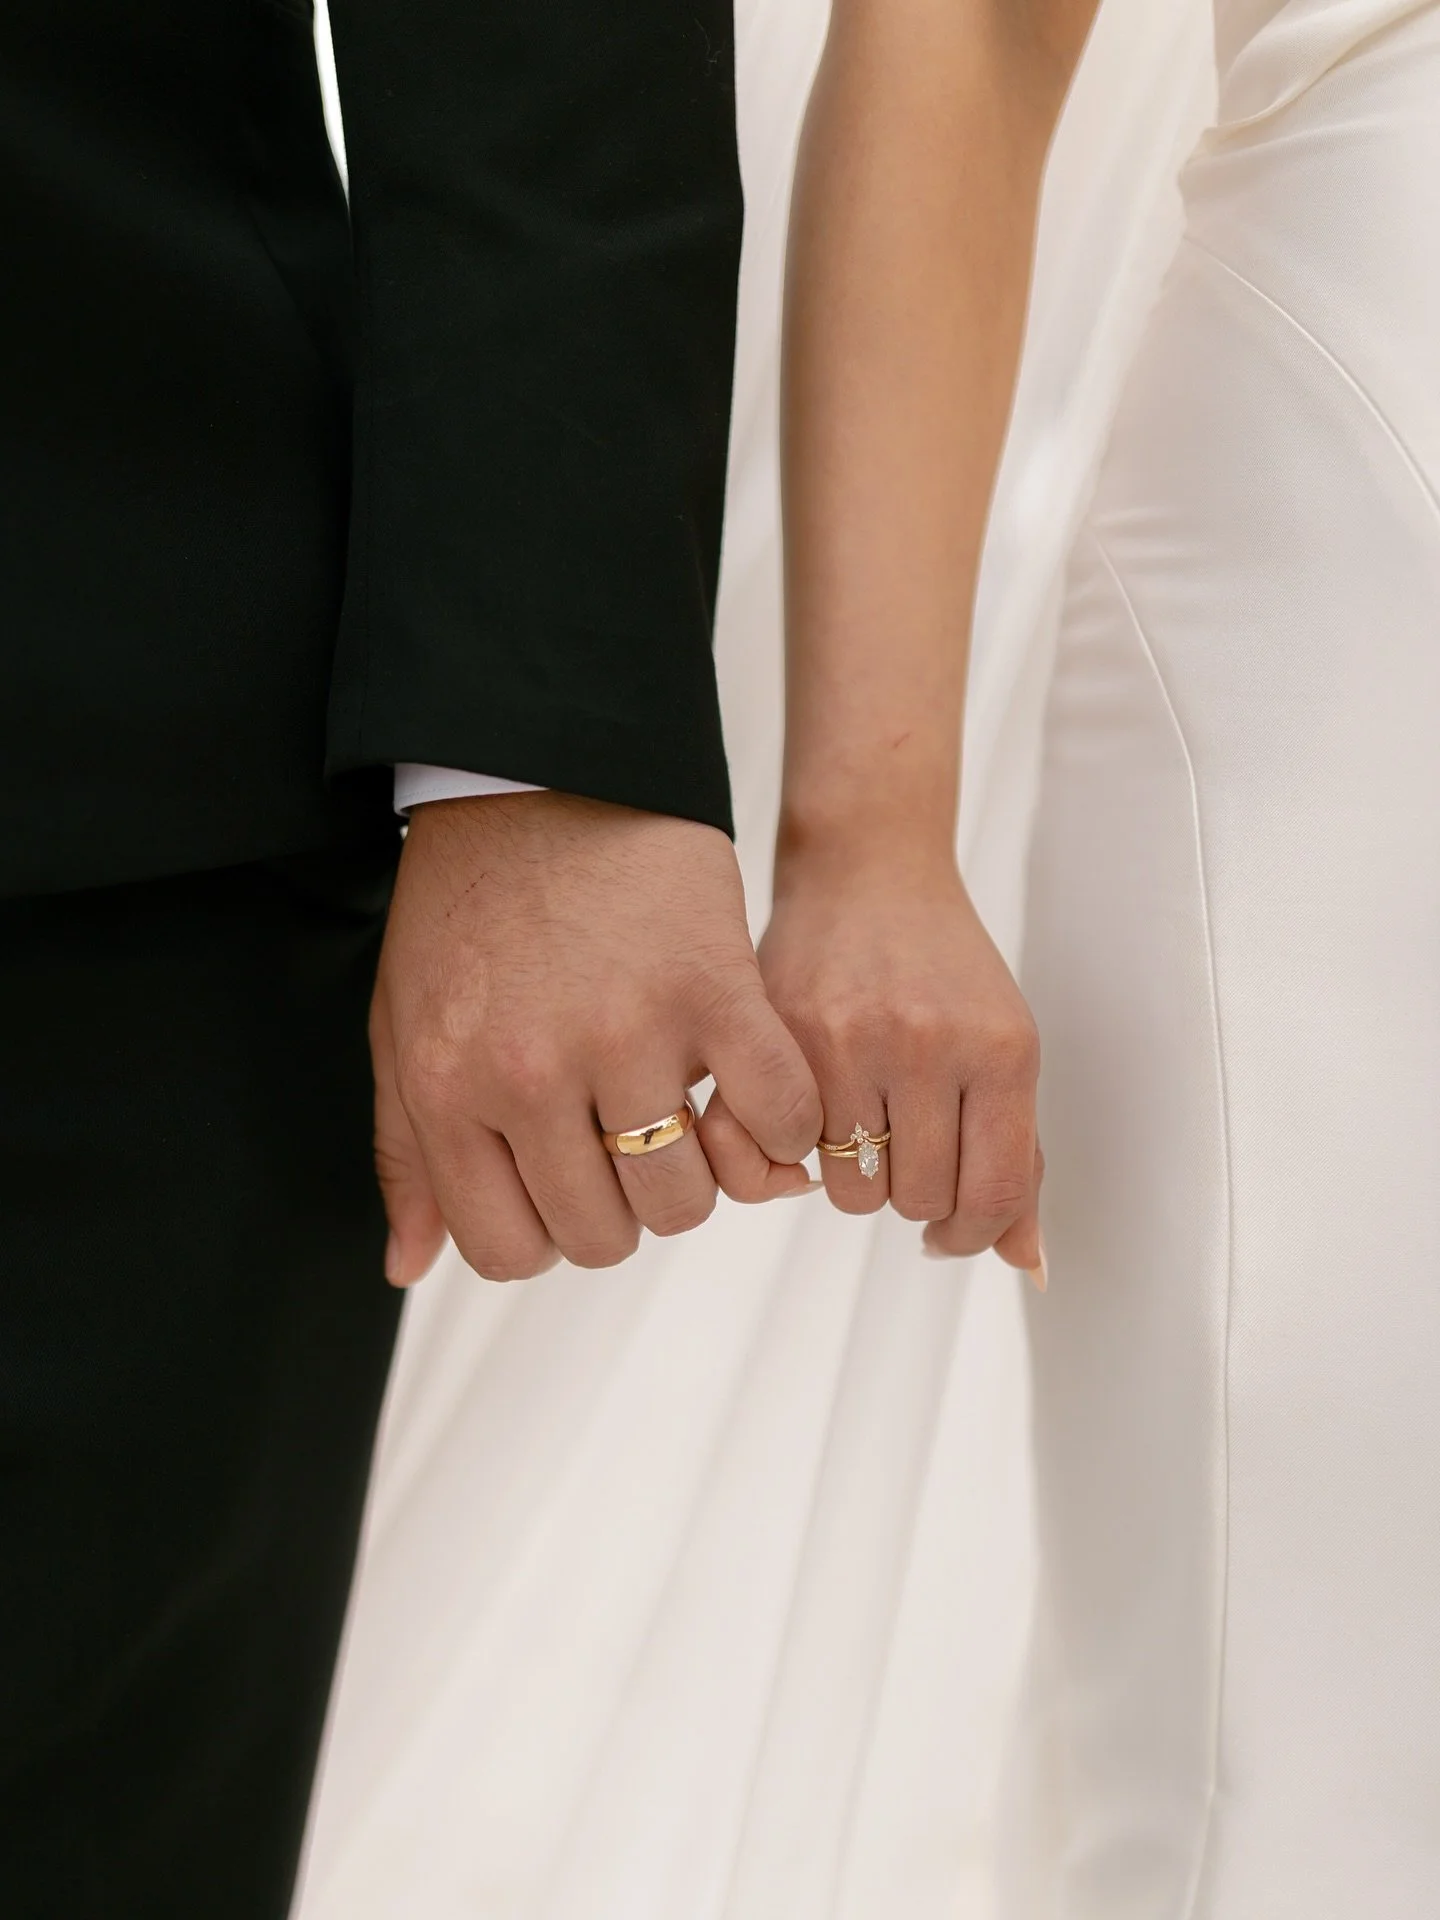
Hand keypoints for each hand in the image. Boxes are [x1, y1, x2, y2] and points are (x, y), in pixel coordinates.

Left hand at [371, 793, 822, 1284]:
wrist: (536, 771)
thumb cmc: (467, 904)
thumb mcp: (404, 1027)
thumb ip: (406, 1153)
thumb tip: (410, 1266)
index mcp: (448, 1090)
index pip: (509, 1251)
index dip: (547, 1238)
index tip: (568, 1190)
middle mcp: (531, 1076)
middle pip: (604, 1236)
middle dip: (620, 1207)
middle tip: (626, 1142)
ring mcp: (627, 1034)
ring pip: (685, 1199)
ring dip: (695, 1175)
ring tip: (683, 1111)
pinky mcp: (712, 989)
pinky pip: (776, 1117)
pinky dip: (779, 1128)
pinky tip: (752, 1093)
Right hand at [755, 846, 1043, 1279]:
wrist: (867, 873)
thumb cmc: (943, 968)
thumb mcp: (1003, 1049)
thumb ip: (1020, 1158)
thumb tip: (1027, 1266)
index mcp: (1001, 1050)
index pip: (995, 1194)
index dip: (975, 1235)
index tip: (954, 1232)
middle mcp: (927, 1044)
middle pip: (919, 1200)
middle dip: (915, 1197)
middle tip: (908, 1158)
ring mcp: (850, 1040)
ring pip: (853, 1190)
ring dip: (860, 1179)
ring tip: (866, 1129)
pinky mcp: (784, 1036)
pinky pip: (791, 1152)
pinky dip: (806, 1154)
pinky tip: (821, 1122)